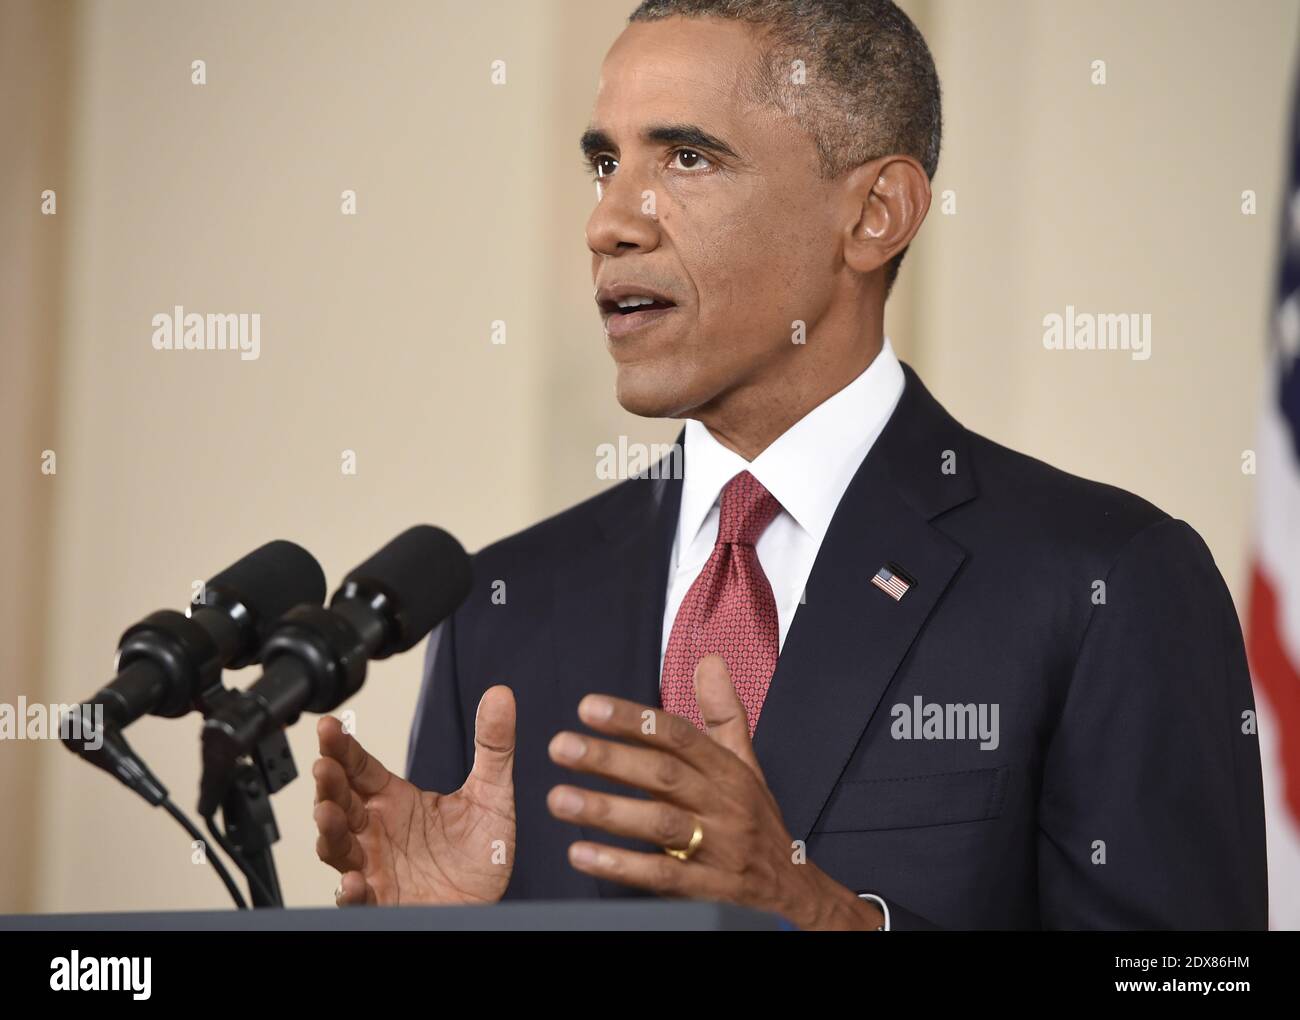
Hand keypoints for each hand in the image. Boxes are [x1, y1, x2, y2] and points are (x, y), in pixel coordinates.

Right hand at [313, 685, 515, 905]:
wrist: (485, 905)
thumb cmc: (480, 854)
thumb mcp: (492, 795)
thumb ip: (494, 746)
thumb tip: (501, 694)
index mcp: (395, 801)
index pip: (360, 768)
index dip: (342, 748)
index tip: (328, 726)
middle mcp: (377, 831)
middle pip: (341, 801)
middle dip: (329, 783)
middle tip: (324, 765)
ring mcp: (374, 866)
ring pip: (339, 846)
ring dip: (330, 831)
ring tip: (327, 812)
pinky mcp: (382, 902)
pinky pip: (358, 898)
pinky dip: (351, 891)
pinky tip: (352, 880)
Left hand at [545, 655, 883, 929]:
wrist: (791, 891)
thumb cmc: (757, 820)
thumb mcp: (746, 764)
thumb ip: (724, 713)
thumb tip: (710, 661)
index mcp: (727, 771)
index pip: (678, 736)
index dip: (633, 720)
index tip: (588, 707)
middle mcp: (723, 804)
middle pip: (664, 775)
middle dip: (610, 759)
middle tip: (561, 747)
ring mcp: (718, 847)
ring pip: (661, 824)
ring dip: (607, 811)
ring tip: (559, 799)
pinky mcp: (708, 889)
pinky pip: (663, 875)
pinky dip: (621, 865)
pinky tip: (581, 854)